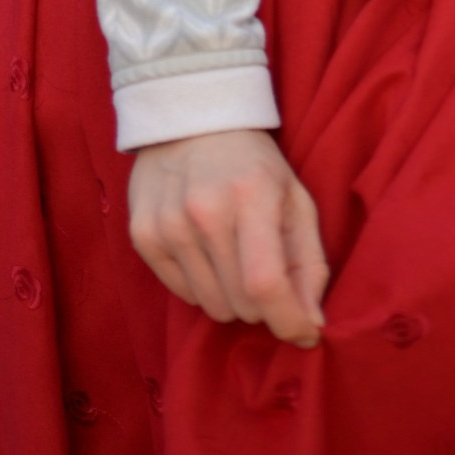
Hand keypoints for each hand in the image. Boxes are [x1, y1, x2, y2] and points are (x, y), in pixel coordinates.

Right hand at [127, 126, 329, 347]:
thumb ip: (309, 263)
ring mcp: (168, 223)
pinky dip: (202, 285)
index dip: (288, 320)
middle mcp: (203, 210)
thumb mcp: (295, 198)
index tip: (305, 333)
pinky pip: (182, 295)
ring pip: (211, 306)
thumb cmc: (253, 165)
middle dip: (262, 303)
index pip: (265, 282)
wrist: (190, 121)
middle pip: (240, 303)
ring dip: (231, 295)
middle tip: (263, 268)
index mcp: (250, 195)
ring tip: (232, 254)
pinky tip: (204, 249)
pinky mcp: (142, 235)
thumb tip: (312, 326)